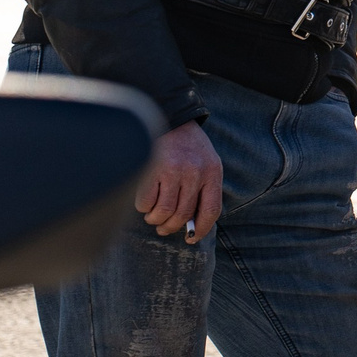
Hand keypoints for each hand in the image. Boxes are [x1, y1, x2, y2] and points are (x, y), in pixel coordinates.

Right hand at [138, 122, 223, 242]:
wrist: (170, 117)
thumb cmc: (187, 146)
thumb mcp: (205, 163)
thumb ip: (202, 189)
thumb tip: (190, 225)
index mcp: (212, 172)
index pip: (211, 210)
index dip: (201, 230)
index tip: (192, 239)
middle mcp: (195, 172)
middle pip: (183, 215)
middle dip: (171, 227)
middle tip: (163, 228)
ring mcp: (174, 170)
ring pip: (164, 212)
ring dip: (155, 219)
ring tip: (153, 215)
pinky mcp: (152, 168)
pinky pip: (146, 202)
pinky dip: (143, 207)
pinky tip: (145, 200)